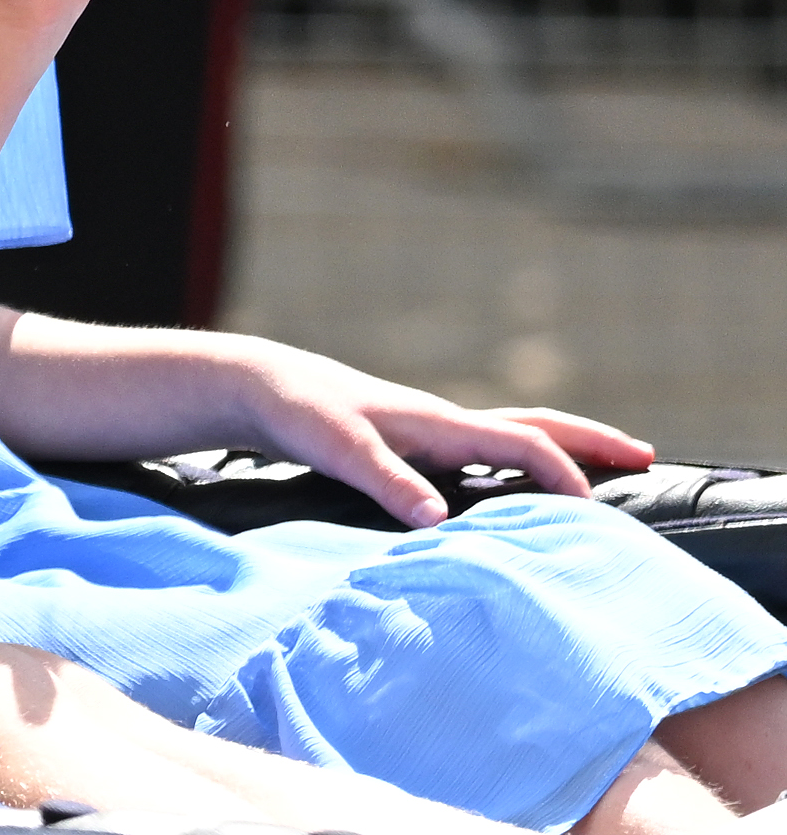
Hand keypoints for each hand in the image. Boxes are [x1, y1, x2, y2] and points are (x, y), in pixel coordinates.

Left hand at [233, 338, 656, 527]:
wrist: (262, 386)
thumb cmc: (299, 413)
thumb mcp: (338, 449)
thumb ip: (386, 481)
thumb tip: (438, 521)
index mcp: (438, 422)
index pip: (523, 443)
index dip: (563, 475)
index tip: (594, 512)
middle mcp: (443, 422)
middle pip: (533, 424)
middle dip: (590, 440)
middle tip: (644, 455)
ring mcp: (430, 430)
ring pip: (512, 434)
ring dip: (560, 448)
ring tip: (600, 470)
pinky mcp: (412, 442)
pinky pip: (485, 451)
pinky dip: (519, 462)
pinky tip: (519, 486)